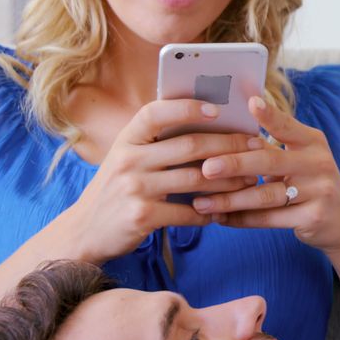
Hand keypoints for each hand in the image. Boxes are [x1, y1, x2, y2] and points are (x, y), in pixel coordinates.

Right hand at [54, 100, 260, 262]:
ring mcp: (134, 188)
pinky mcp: (142, 216)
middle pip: (189, 145)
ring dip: (228, 180)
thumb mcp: (126, 159)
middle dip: (229, 144)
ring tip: (249, 180)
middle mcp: (128, 159)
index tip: (218, 108)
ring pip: (196, 179)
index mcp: (126, 139)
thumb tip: (206, 126)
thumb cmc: (115, 190)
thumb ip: (155, 144)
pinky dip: (209, 213)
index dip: (187, 107)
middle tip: (255, 146)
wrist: (83, 232)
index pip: (156, 112)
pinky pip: (187, 212)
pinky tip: (222, 212)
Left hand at [192, 96, 339, 251]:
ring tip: (202, 202)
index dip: (269, 115)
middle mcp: (318, 163)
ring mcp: (318, 191)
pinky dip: (241, 220)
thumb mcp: (300, 160)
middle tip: (206, 167)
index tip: (250, 102)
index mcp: (313, 142)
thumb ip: (272, 148)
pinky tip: (220, 219)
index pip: (287, 126)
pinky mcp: (313, 217)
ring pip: (266, 195)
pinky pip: (269, 220)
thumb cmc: (311, 183)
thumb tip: (228, 134)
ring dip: (230, 200)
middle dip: (235, 164)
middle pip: (270, 161)